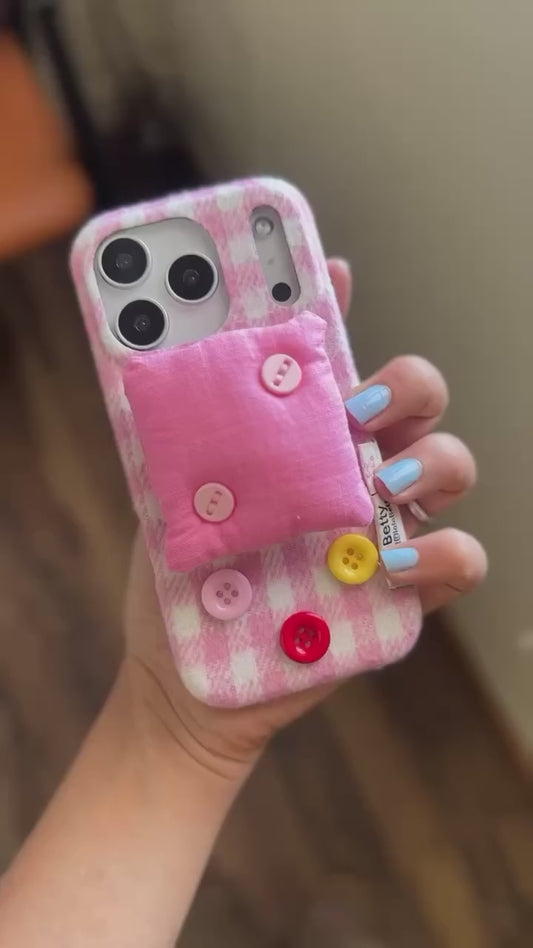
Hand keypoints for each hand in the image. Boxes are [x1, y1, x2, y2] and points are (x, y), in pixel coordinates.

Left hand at [124, 259, 486, 782]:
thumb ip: (190, 419)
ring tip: (376, 487)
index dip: (343, 310)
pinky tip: (387, 564)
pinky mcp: (401, 594)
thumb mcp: (170, 487)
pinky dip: (440, 553)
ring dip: (428, 463)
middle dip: (404, 386)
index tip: (324, 275)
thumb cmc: (181, 574)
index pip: (341, 356)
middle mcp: (357, 472)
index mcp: (306, 438)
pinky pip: (459, 560)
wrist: (183, 674)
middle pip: (419, 400)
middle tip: (354, 409)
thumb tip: (185, 338)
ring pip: (451, 466)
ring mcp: (386, 530)